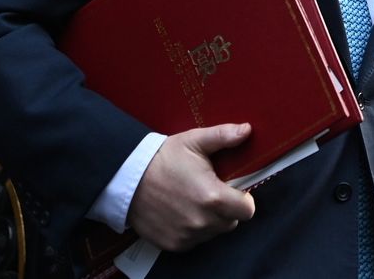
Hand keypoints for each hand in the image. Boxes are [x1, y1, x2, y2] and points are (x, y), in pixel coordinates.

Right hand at [127, 123, 256, 251]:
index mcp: (212, 197)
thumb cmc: (162, 159)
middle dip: (227, 208)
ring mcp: (187, 235)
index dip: (244, 199)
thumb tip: (247, 130)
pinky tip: (182, 211)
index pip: (247, 210)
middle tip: (211, 191)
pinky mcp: (173, 244)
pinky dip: (193, 229)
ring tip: (194, 200)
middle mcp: (201, 221)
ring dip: (210, 220)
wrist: (126, 179)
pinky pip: (195, 240)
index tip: (234, 190)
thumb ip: (223, 136)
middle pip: (232, 221)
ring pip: (213, 231)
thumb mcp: (193, 141)